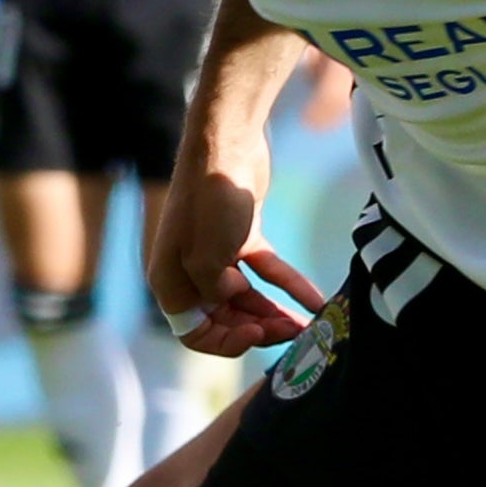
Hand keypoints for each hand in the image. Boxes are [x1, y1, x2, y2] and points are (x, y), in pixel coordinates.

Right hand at [146, 156, 321, 353]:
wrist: (226, 144)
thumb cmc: (209, 203)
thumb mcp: (207, 259)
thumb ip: (218, 294)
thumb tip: (233, 301)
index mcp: (171, 283)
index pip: (194, 333)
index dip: (225, 342)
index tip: (256, 333)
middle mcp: (190, 273)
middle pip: (225, 317)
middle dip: (259, 328)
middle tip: (291, 334)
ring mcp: (217, 255)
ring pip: (248, 298)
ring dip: (275, 312)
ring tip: (306, 325)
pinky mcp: (242, 238)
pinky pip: (266, 271)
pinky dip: (288, 285)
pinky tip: (314, 299)